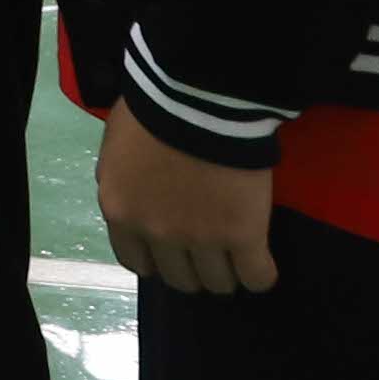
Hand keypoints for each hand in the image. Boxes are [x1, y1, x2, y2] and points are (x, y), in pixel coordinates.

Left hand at [98, 110, 283, 295]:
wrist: (197, 97)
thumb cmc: (153, 110)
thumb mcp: (117, 150)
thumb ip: (123, 184)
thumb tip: (133, 201)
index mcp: (121, 212)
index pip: (136, 261)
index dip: (157, 259)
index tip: (172, 252)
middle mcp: (157, 234)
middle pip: (179, 278)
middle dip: (193, 269)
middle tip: (207, 252)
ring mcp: (201, 238)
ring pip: (217, 282)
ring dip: (226, 273)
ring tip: (236, 258)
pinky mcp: (243, 235)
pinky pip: (257, 276)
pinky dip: (260, 274)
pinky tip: (261, 263)